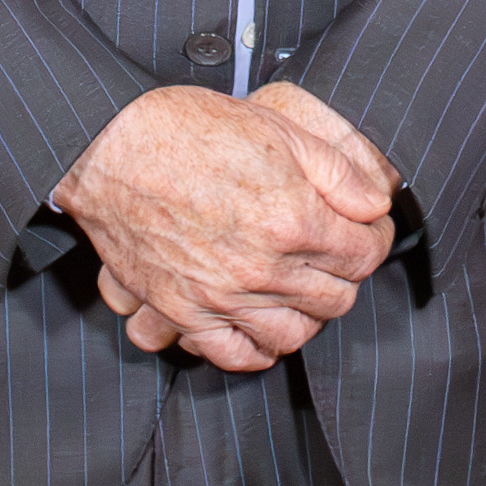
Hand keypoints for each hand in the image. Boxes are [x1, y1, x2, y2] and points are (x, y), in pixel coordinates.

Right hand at [50, 83, 394, 373]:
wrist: (110, 148)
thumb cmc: (189, 130)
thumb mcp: (279, 130)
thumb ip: (338, 172)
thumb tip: (375, 204)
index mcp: (294, 220)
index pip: (366, 255)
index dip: (375, 239)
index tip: (366, 229)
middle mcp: (262, 268)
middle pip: (336, 299)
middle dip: (345, 275)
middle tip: (334, 253)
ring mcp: (222, 296)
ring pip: (293, 335)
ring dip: (307, 314)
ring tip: (300, 288)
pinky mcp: (183, 311)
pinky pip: (235, 355)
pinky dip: (257, 348)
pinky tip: (261, 324)